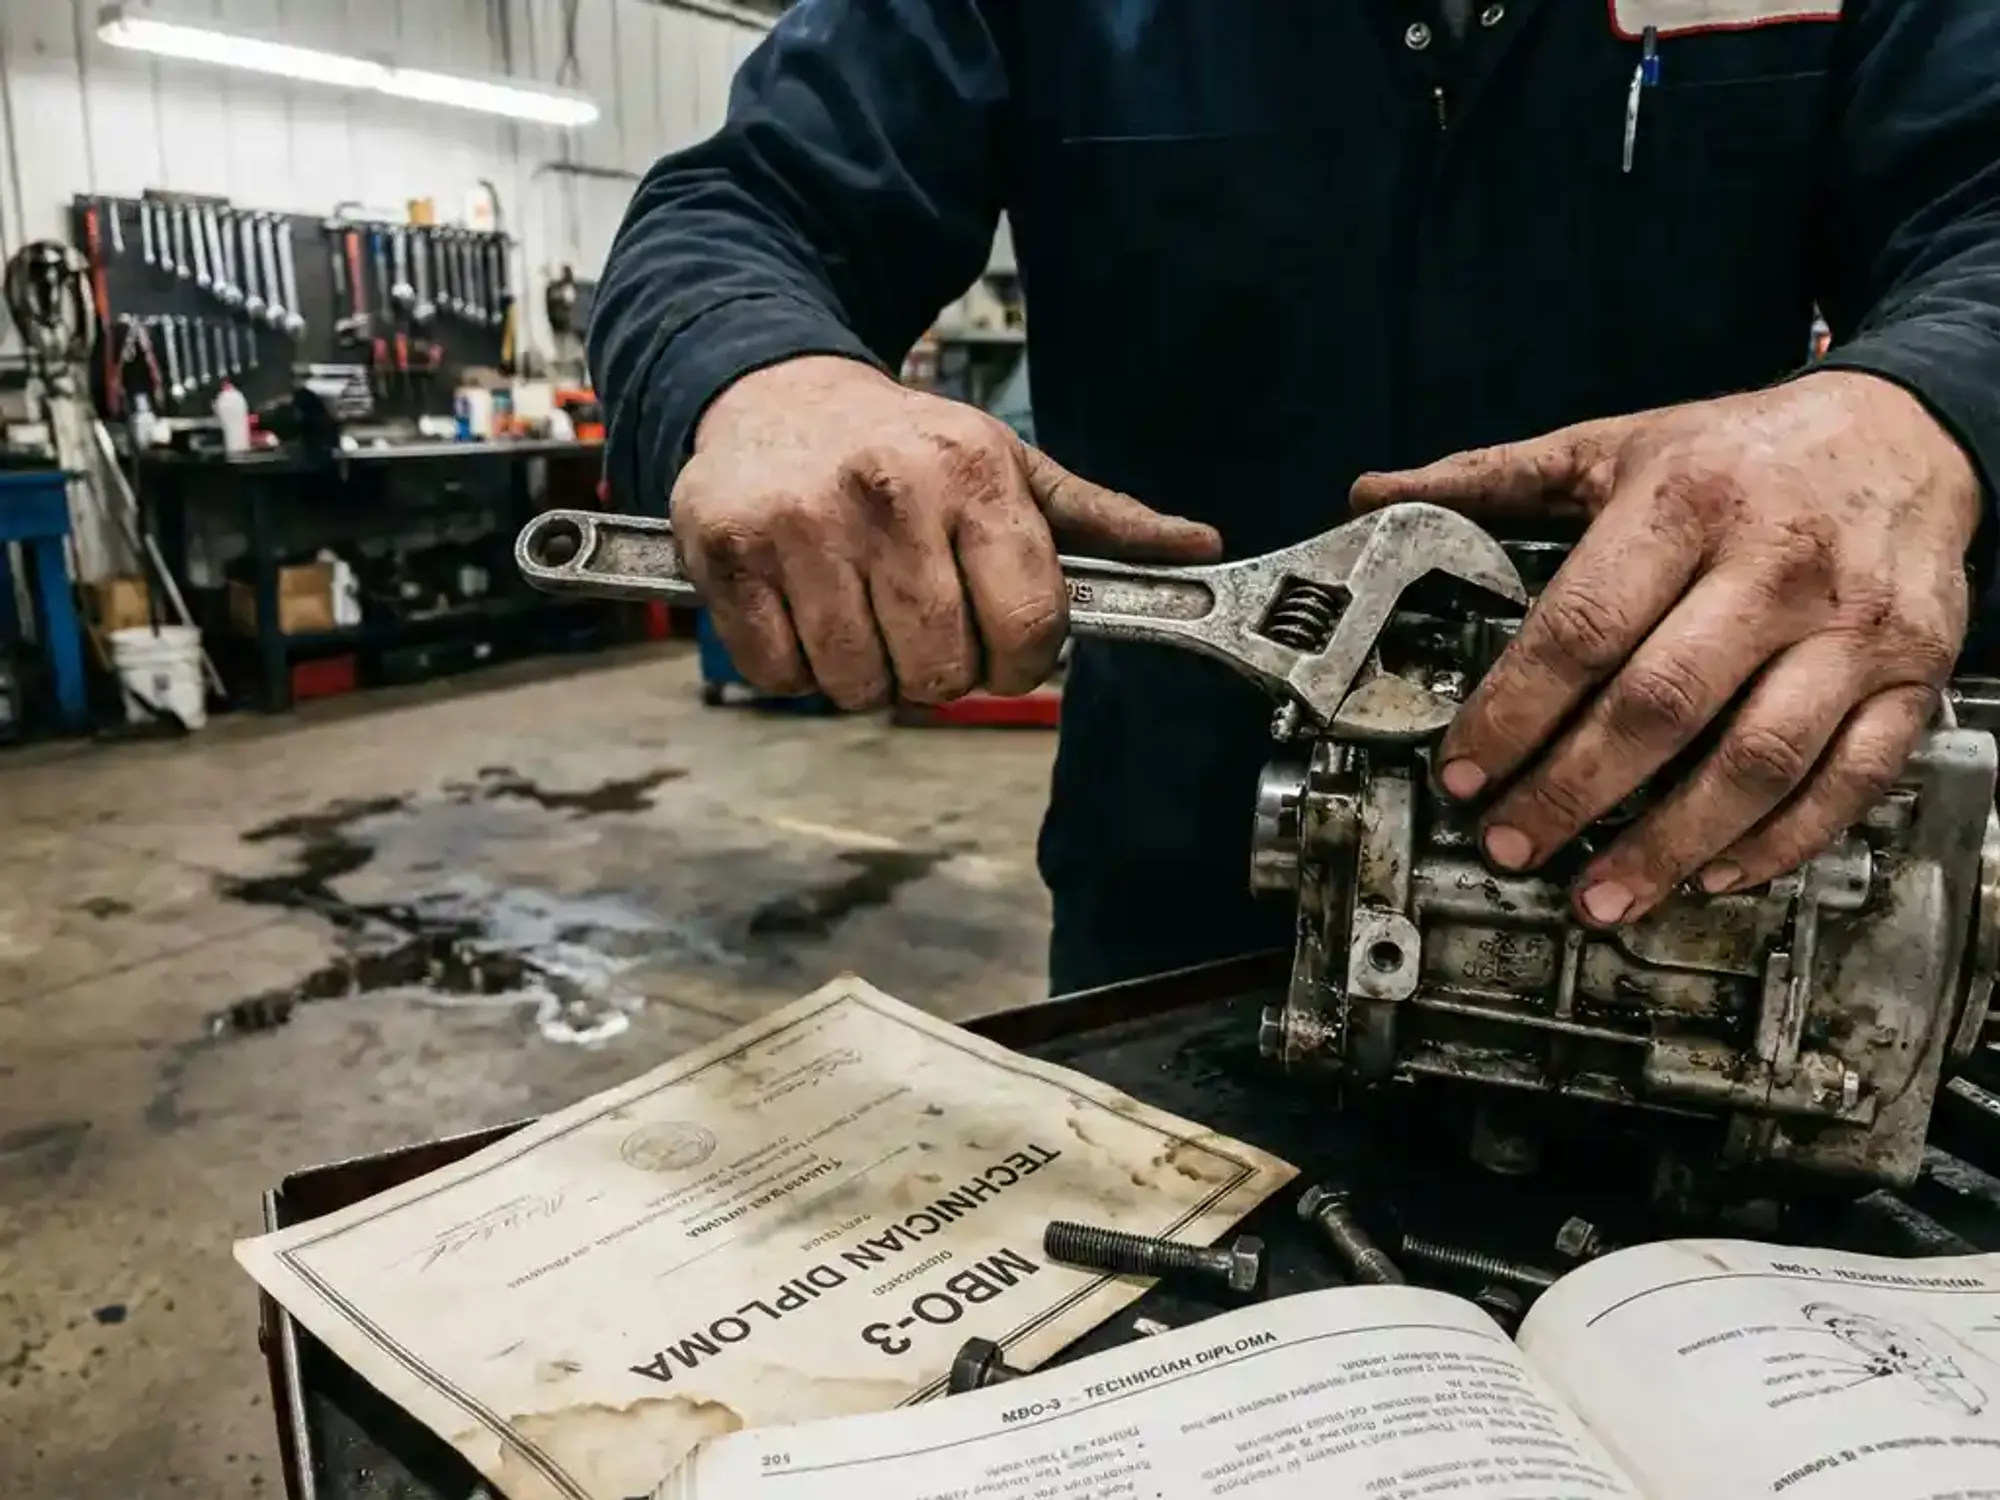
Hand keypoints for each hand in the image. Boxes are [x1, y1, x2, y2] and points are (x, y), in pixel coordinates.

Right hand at [675, 356, 1220, 707]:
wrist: (772, 389)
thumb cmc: (903, 444)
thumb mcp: (1009, 465)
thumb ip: (1101, 519)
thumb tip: (1198, 548)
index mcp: (972, 473)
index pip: (1028, 625)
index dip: (1020, 658)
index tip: (1000, 640)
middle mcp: (888, 493)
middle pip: (942, 670)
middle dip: (939, 670)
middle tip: (921, 626)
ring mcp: (801, 524)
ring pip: (857, 684)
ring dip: (864, 674)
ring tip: (859, 616)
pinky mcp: (726, 551)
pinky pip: (778, 673)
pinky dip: (793, 667)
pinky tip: (803, 614)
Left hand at [1351, 372, 1979, 925]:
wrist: (1904, 433)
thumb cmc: (1741, 452)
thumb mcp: (1611, 446)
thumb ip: (1491, 479)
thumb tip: (1373, 495)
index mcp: (1685, 503)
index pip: (1582, 627)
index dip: (1513, 713)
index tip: (1463, 774)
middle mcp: (1774, 566)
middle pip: (1660, 705)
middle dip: (1572, 792)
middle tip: (1509, 846)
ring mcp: (1853, 629)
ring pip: (1757, 759)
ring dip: (1669, 843)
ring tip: (1598, 895)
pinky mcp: (1912, 678)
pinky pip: (1850, 779)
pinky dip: (1780, 842)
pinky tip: (1711, 875)